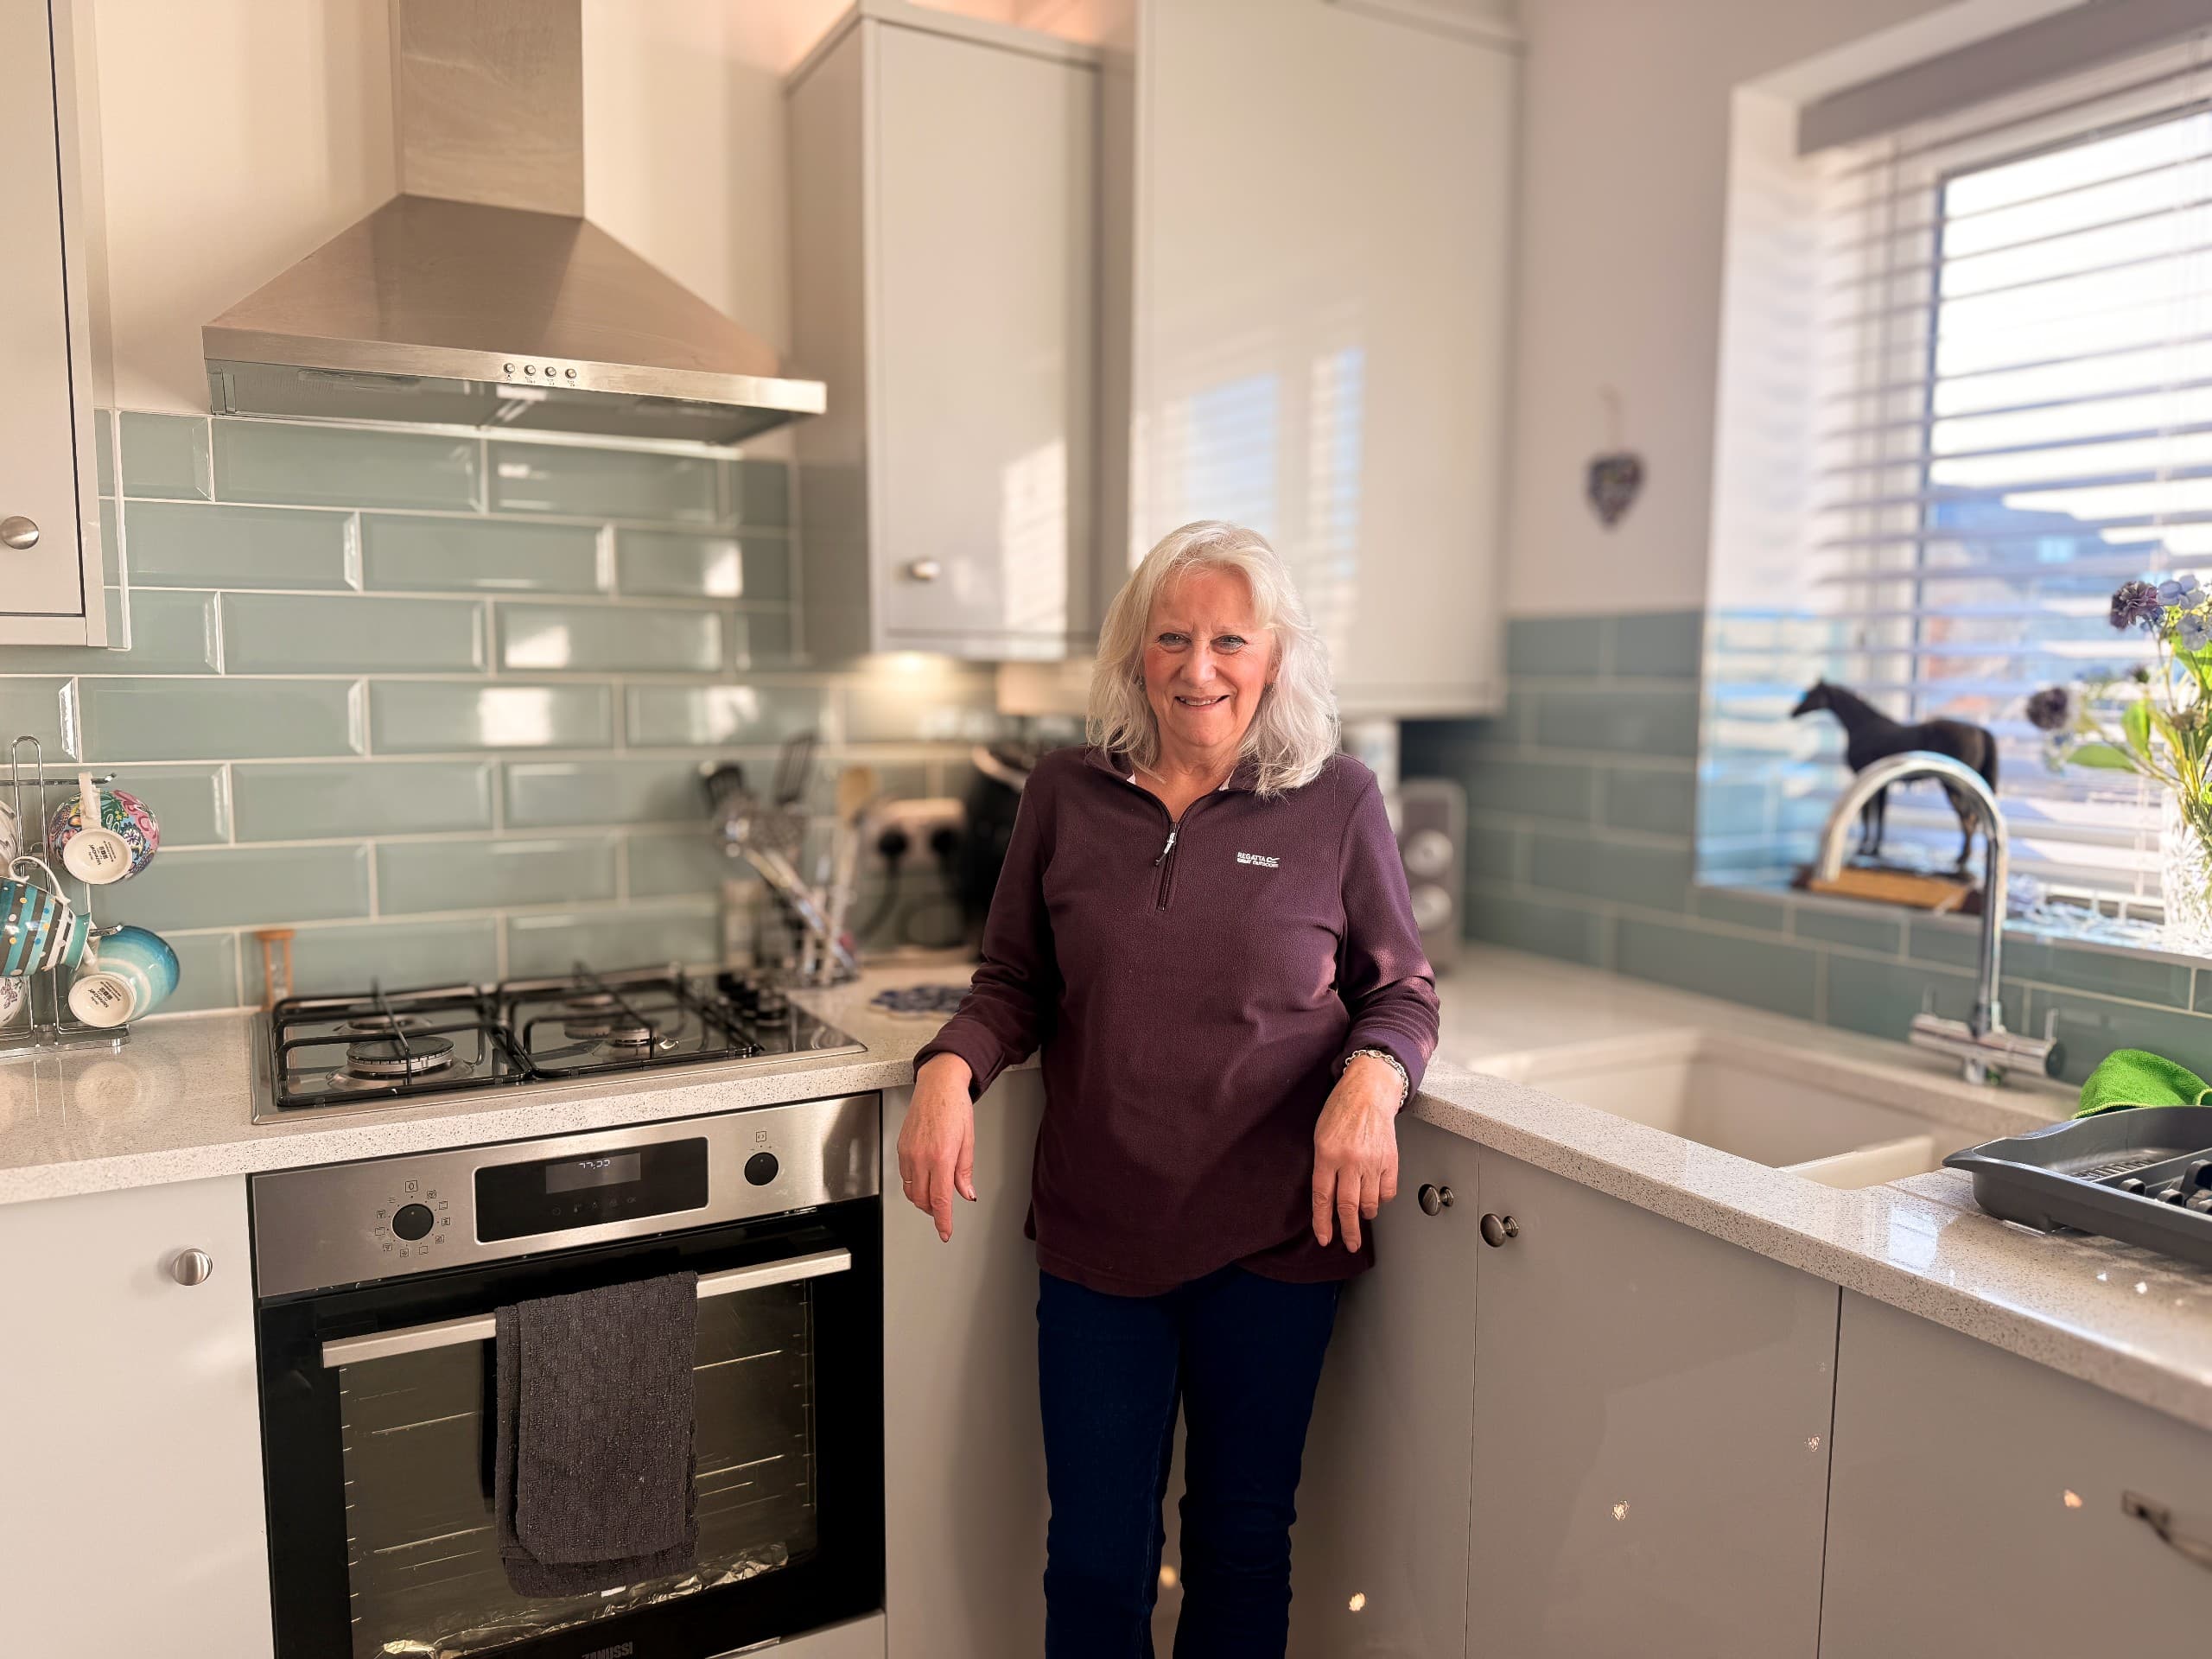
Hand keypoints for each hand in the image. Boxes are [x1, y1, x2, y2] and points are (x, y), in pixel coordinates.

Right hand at [899, 1053, 977, 1241]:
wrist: (938, 1084)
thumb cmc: (955, 1106)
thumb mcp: (968, 1140)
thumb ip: (964, 1171)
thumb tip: (966, 1193)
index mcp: (941, 1156)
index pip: (940, 1199)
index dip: (943, 1221)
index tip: (945, 1233)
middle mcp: (921, 1157)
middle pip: (923, 1199)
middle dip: (933, 1211)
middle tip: (944, 1214)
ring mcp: (908, 1152)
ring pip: (911, 1190)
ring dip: (922, 1200)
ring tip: (935, 1199)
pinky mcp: (901, 1148)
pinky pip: (905, 1176)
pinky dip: (914, 1185)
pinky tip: (925, 1181)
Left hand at [1312, 1054, 1402, 1252]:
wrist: (1369, 1091)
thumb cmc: (1341, 1110)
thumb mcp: (1320, 1136)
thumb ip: (1323, 1167)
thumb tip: (1327, 1197)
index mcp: (1327, 1154)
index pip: (1323, 1197)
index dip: (1323, 1222)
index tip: (1324, 1238)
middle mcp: (1350, 1160)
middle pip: (1348, 1206)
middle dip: (1348, 1231)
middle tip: (1350, 1245)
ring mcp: (1372, 1161)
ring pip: (1370, 1202)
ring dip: (1365, 1213)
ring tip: (1361, 1216)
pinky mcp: (1390, 1160)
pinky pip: (1387, 1191)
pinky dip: (1381, 1199)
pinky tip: (1376, 1197)